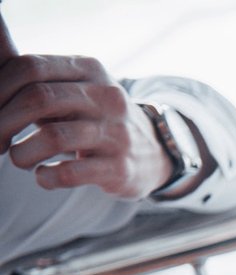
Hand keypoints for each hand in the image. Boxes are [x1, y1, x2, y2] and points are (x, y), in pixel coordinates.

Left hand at [0, 49, 180, 198]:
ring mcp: (118, 134)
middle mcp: (107, 97)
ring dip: (22, 153)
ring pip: (53, 137)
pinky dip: (47, 177)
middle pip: (38, 98)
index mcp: (89, 70)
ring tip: (19, 159)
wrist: (153, 154)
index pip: (30, 67)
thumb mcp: (72, 88)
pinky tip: (43, 176)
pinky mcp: (121, 169)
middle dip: (3, 122)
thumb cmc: (94, 118)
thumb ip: (32, 74)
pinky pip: (71, 173)